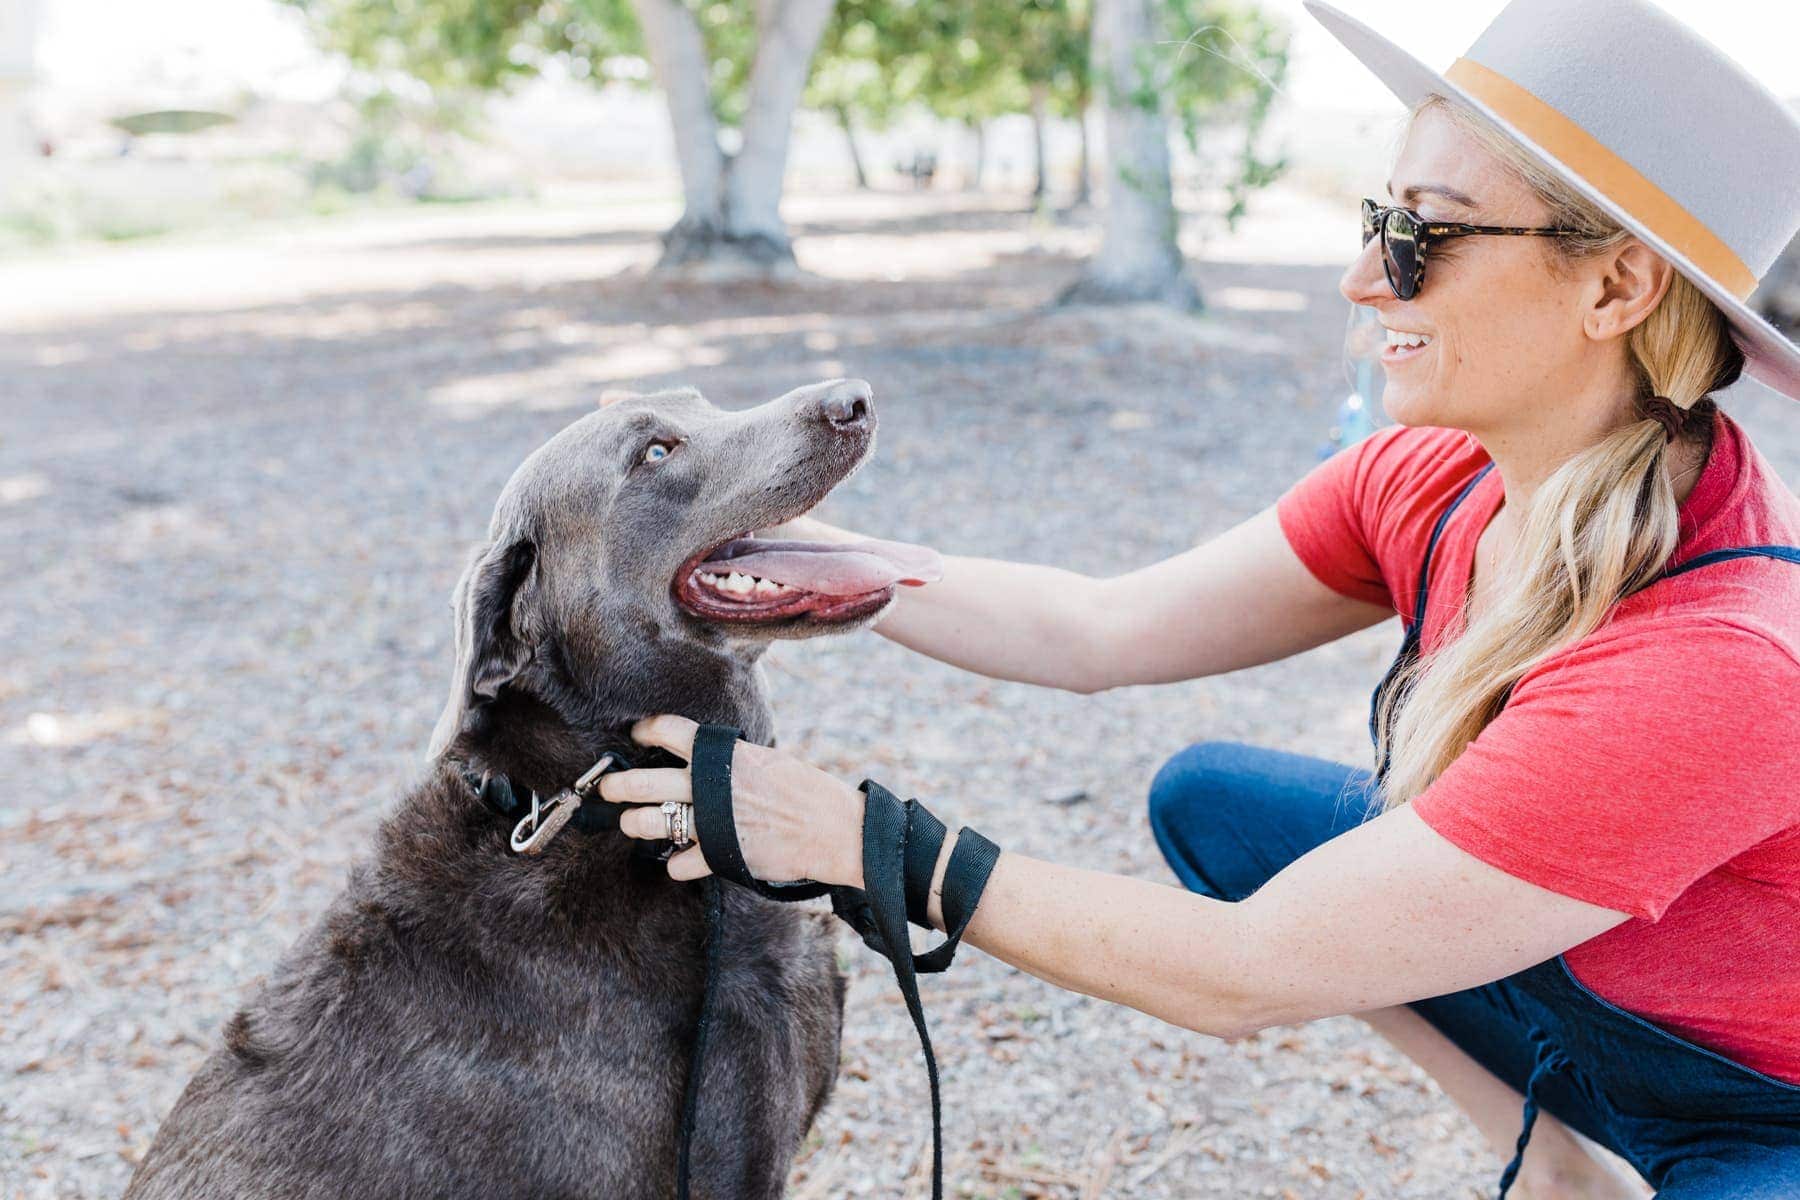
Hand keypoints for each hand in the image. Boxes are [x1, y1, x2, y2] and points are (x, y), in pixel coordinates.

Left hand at [597, 714, 865, 885]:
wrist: (836, 829)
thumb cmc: (808, 792)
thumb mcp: (768, 760)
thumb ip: (731, 762)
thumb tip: (704, 760)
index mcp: (726, 755)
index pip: (670, 731)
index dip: (646, 730)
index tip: (637, 735)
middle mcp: (712, 785)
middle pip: (645, 781)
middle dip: (618, 786)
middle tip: (609, 788)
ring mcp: (714, 822)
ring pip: (651, 823)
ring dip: (636, 824)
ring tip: (633, 824)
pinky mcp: (721, 856)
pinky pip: (679, 864)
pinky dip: (676, 865)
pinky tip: (679, 861)